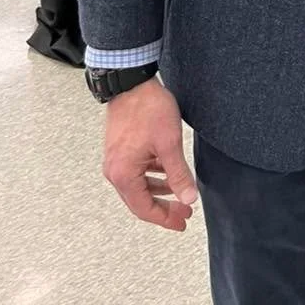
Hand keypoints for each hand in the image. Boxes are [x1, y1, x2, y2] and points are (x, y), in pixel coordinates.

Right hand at [102, 77, 197, 231]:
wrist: (131, 83)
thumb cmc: (148, 110)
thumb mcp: (169, 144)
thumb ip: (179, 174)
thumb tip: (189, 197)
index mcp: (123, 175)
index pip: (144, 209)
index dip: (165, 218)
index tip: (182, 221)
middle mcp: (115, 171)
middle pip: (140, 200)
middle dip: (164, 207)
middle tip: (185, 212)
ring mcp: (116, 160)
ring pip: (139, 185)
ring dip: (160, 190)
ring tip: (181, 193)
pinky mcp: (120, 149)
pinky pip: (137, 171)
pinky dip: (153, 175)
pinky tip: (168, 172)